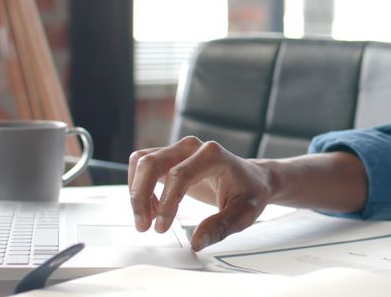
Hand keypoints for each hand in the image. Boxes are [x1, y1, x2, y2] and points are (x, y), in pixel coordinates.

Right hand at [129, 136, 274, 250]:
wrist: (253, 179)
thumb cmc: (250, 193)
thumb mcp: (244, 213)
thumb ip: (221, 227)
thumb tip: (197, 242)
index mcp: (213, 155)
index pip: (179, 175)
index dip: (167, 203)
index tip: (161, 228)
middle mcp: (192, 146)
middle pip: (151, 163)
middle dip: (140, 196)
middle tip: (143, 227)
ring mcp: (180, 149)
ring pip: (142, 162)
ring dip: (137, 191)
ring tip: (147, 220)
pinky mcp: (170, 157)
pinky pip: (143, 165)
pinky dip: (139, 186)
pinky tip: (153, 209)